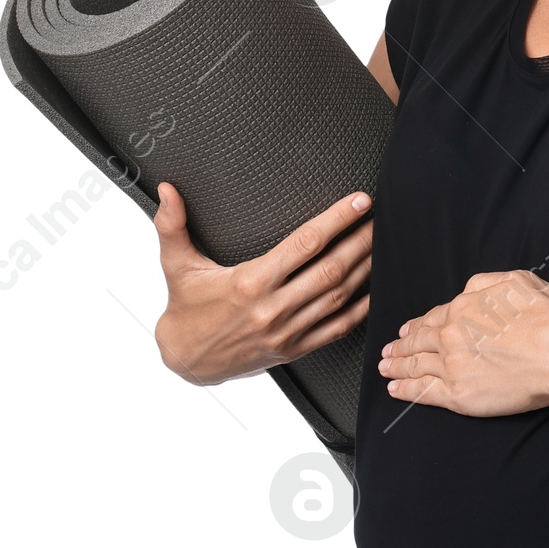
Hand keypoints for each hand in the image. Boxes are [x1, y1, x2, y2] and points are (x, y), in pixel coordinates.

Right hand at [152, 183, 372, 386]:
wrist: (186, 358)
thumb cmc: (186, 306)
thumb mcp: (175, 264)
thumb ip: (171, 224)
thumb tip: (166, 189)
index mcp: (250, 282)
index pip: (305, 244)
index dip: (337, 219)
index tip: (359, 201)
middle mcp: (272, 308)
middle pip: (331, 269)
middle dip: (361, 240)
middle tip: (382, 218)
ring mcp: (287, 331)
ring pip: (338, 297)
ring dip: (365, 269)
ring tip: (382, 245)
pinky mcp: (294, 349)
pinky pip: (337, 328)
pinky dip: (360, 308)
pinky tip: (374, 288)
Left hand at [378, 269, 548, 415]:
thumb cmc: (546, 317)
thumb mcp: (516, 280)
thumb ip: (486, 283)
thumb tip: (470, 291)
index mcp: (463, 308)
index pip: (433, 318)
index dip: (418, 325)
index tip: (407, 330)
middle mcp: (451, 336)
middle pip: (418, 342)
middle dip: (400, 346)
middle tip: (388, 350)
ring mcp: (451, 367)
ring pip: (416, 366)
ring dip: (396, 367)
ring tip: (385, 369)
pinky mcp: (458, 395)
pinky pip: (424, 392)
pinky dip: (406, 390)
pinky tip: (395, 389)